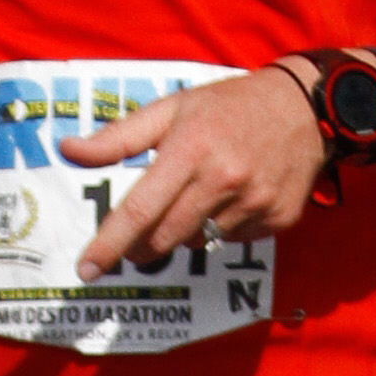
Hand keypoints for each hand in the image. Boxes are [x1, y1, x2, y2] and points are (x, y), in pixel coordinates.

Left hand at [63, 62, 323, 280]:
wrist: (306, 107)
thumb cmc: (229, 106)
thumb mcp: (171, 108)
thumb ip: (118, 137)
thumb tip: (69, 150)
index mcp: (190, 150)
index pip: (139, 211)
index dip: (109, 245)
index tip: (86, 269)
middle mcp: (223, 180)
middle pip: (163, 239)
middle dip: (140, 246)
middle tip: (136, 236)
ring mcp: (254, 203)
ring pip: (198, 241)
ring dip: (186, 229)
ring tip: (200, 193)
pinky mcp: (277, 219)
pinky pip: (233, 239)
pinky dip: (222, 226)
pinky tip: (234, 196)